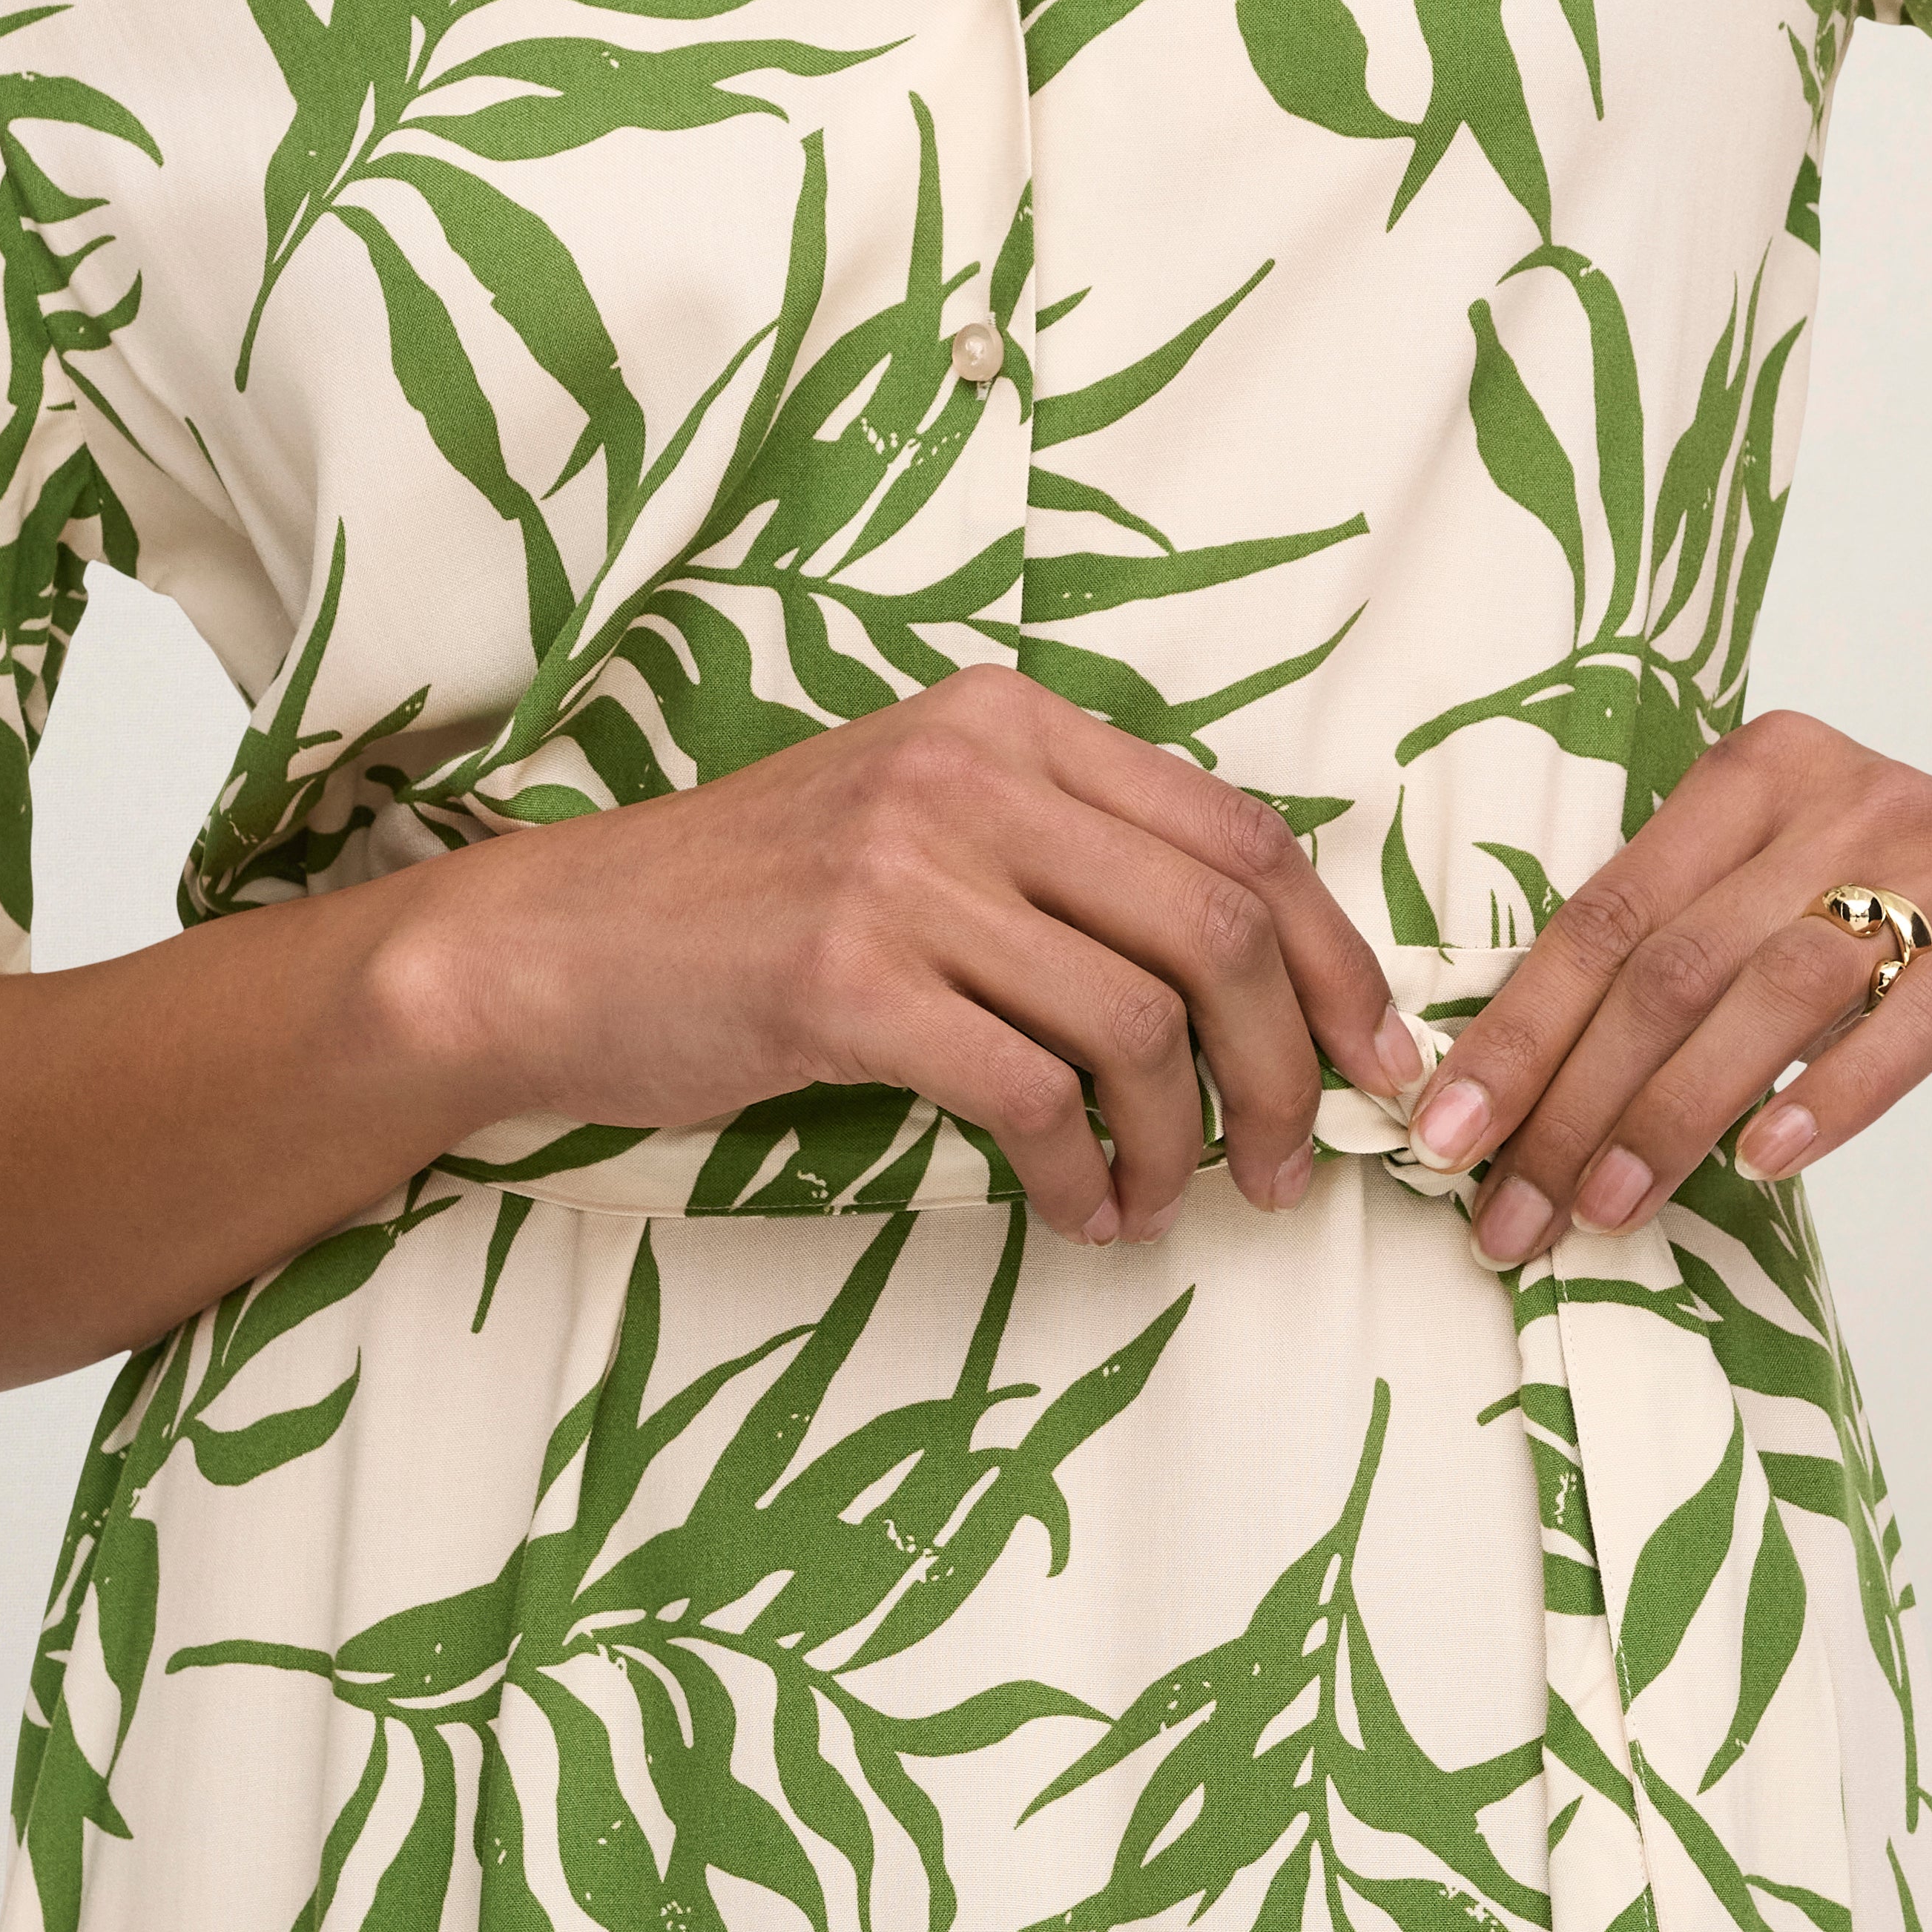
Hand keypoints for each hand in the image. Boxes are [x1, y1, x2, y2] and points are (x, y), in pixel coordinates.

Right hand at [390, 667, 1420, 1249]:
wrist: (558, 944)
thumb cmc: (753, 901)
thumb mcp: (925, 823)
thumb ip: (1069, 857)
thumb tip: (1255, 968)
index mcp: (1009, 722)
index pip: (1242, 831)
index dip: (1334, 956)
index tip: (1373, 1057)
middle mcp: (970, 771)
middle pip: (1218, 925)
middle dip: (1287, 1067)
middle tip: (1291, 1166)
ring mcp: (906, 868)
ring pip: (1140, 1019)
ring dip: (1185, 1141)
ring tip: (1166, 1199)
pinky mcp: (847, 979)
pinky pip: (1033, 1094)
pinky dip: (1086, 1174)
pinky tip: (1078, 1210)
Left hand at [1402, 710, 1931, 1266]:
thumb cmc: (1908, 895)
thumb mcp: (1782, 880)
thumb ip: (1679, 944)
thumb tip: (1523, 1084)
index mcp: (1751, 777)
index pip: (1603, 913)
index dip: (1516, 1026)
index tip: (1442, 1132)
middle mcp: (1833, 807)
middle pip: (1669, 962)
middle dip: (1569, 1097)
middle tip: (1506, 1211)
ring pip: (1769, 994)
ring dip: (1672, 1112)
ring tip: (1601, 1208)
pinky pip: (1907, 1018)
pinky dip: (1829, 1091)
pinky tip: (1766, 1160)